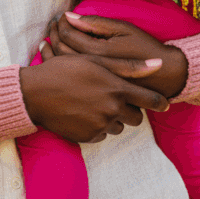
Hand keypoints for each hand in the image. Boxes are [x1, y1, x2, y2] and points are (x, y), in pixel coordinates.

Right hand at [18, 55, 164, 142]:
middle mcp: (112, 110)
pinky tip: (83, 114)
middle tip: (116, 99)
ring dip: (113, 118)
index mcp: (117, 89)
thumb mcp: (96, 61)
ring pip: (118, 127)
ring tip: (94, 104)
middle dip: (130, 110)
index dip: (160, 103)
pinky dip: (97, 126)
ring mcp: (100, 125)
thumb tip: (158, 63)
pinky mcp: (88, 137)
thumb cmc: (64, 71)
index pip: (152, 101)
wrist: (34, 94)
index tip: (165, 104)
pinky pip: (102, 134)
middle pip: (136, 118)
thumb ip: (129, 66)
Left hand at [43, 12, 188, 100]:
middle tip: (54, 24)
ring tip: (51, 36)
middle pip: (59, 49)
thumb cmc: (144, 49)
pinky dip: (57, 62)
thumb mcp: (123, 30)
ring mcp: (90, 82)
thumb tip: (69, 16)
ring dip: (52, 47)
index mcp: (97, 53)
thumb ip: (95, 24)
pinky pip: (68, 75)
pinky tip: (56, 55)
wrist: (164, 76)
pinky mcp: (92, 90)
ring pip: (60, 63)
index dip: (62, 23)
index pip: (67, 34)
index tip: (62, 17)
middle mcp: (90, 69)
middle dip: (54, 33)